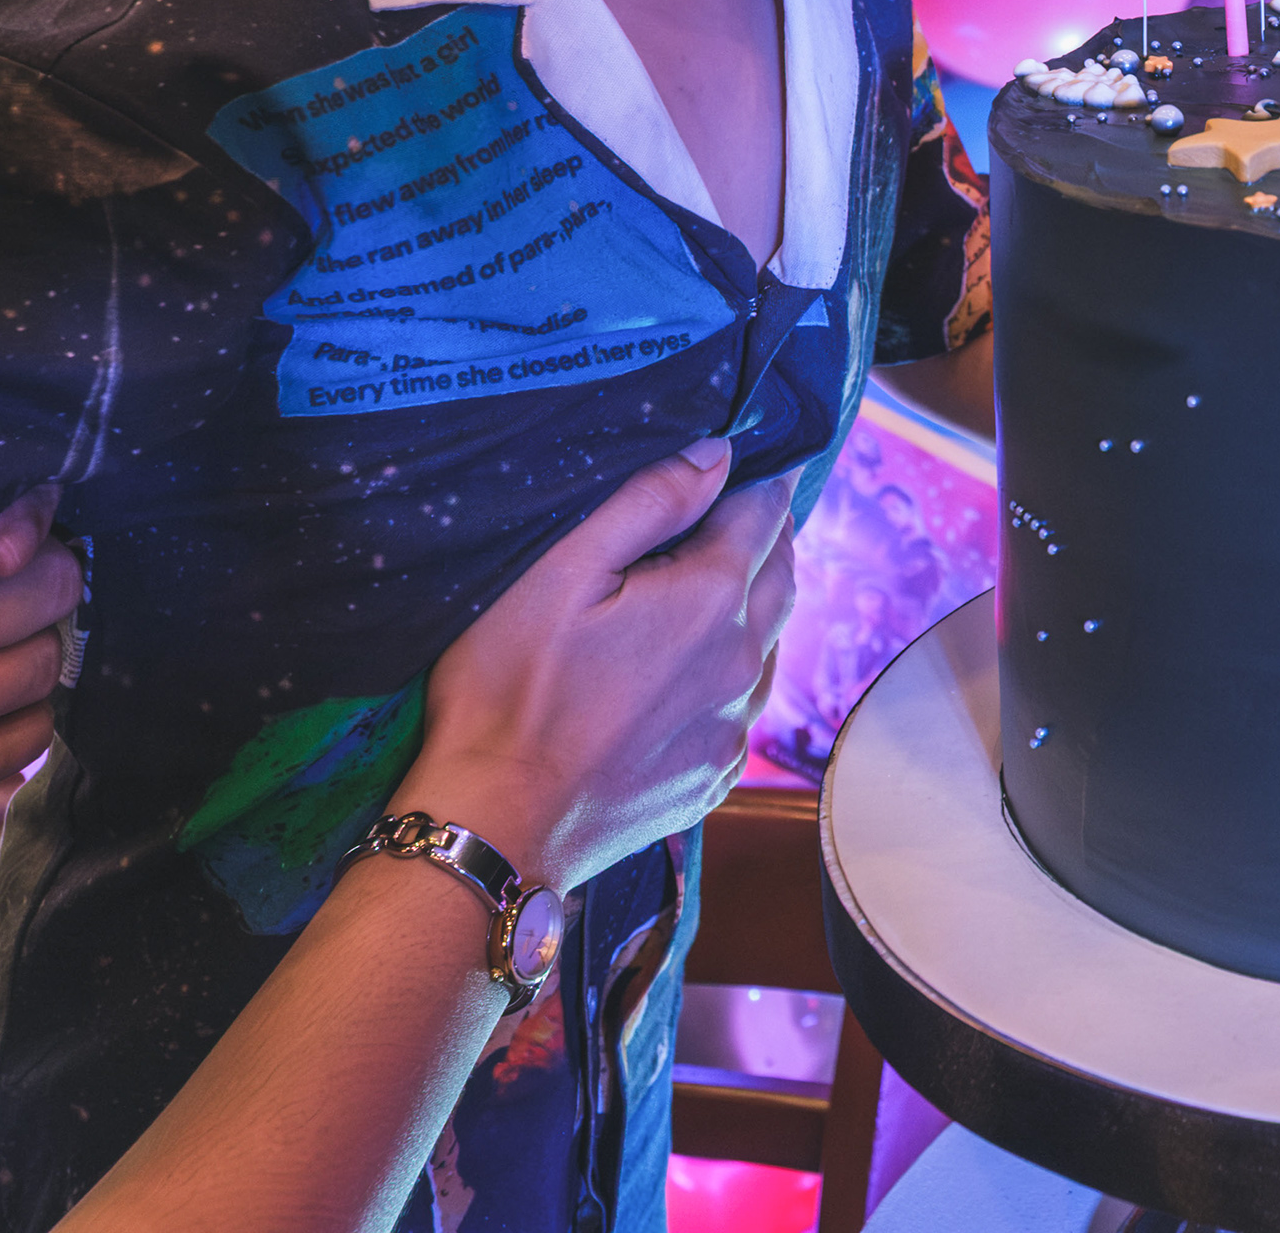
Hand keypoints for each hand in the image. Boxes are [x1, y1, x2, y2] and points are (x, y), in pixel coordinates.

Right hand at [393, 437, 799, 889]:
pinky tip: (692, 670)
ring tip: (714, 584)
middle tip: (737, 509)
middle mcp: (742, 662)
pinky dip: (733, 669)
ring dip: (754, 603)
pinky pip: (745, 703)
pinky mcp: (716, 774)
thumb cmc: (511, 692)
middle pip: (782, 574)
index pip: (764, 513)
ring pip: (771, 640)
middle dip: (765, 534)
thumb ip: (648, 502)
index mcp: (711, 600)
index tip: (754, 456)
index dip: (758, 478)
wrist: (497, 826)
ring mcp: (734, 726)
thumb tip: (719, 454)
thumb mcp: (560, 571)